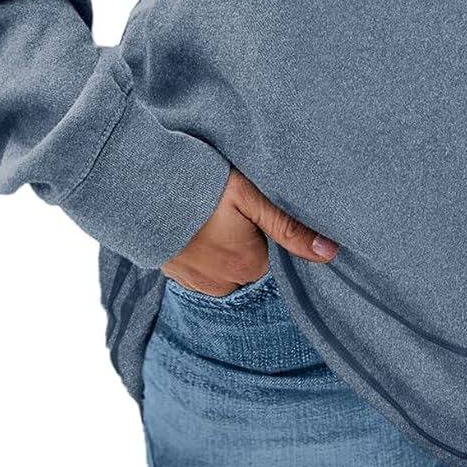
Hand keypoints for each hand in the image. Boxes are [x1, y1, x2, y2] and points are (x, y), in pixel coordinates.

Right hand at [161, 167, 338, 295]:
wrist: (135, 184)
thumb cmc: (198, 183)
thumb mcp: (249, 195)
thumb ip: (289, 226)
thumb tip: (330, 253)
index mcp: (247, 265)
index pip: (278, 255)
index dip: (273, 230)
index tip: (263, 208)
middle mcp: (222, 283)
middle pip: (253, 261)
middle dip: (250, 237)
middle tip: (236, 205)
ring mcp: (194, 282)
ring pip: (227, 265)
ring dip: (226, 244)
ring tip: (215, 211)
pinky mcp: (173, 274)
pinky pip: (202, 266)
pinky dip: (204, 248)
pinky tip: (197, 222)